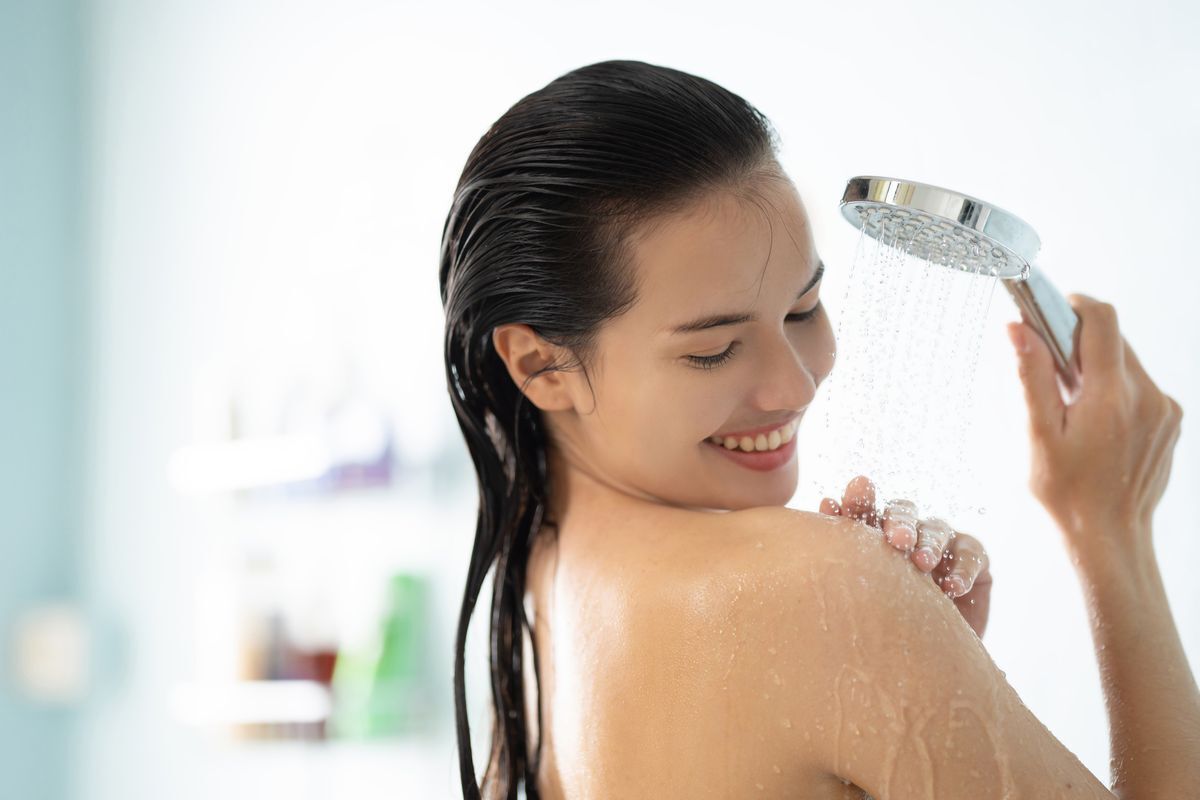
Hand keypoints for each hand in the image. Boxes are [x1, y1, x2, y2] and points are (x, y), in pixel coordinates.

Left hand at [819, 474, 991, 638]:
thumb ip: (850, 558)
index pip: (864, 511)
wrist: (932, 660)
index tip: (836, 504)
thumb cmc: (891, 629)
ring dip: (929, 545)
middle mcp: (908, 532)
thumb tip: (825, 507)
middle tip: (897, 540)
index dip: (854, 504)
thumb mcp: (868, 598)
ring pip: (936, 529)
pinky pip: (971, 554)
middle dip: (898, 523)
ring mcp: (942, 541)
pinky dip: (962, 569)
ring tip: (922, 564)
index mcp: (875, 536)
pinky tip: (952, 588)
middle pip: (901, 512)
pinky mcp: (974, 557)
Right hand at [1006, 294, 1181, 567]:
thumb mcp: (1039, 435)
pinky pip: (1140, 387)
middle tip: (1048, 367)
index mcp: (1110, 397)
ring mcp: (1164, 410)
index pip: (1102, 321)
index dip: (1075, 305)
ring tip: (1071, 406)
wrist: (1111, 537)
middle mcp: (1146, 397)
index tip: (1049, 310)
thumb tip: (1018, 329)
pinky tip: (1095, 424)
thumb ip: (1032, 377)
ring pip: (1127, 364)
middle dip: (1078, 343)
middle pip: (1114, 341)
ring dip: (1096, 369)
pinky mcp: (1171, 422)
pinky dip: (1114, 391)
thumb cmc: (1067, 493)